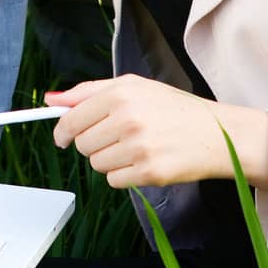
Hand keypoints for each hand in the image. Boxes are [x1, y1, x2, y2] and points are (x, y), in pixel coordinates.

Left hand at [47, 75, 267, 188]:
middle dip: (94, 143)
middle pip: (82, 144)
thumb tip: (50, 100)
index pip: (72, 119)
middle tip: (118, 137)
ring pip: (96, 164)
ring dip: (110, 160)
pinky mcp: (149, 172)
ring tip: (136, 147)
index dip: (63, 131)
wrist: (218, 133)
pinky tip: (144, 162)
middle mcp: (128, 119)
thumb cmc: (174, 109)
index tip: (63, 137)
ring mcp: (138, 147)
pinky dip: (124, 175)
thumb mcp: (134, 87)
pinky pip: (114, 180)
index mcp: (121, 93)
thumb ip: (88, 91)